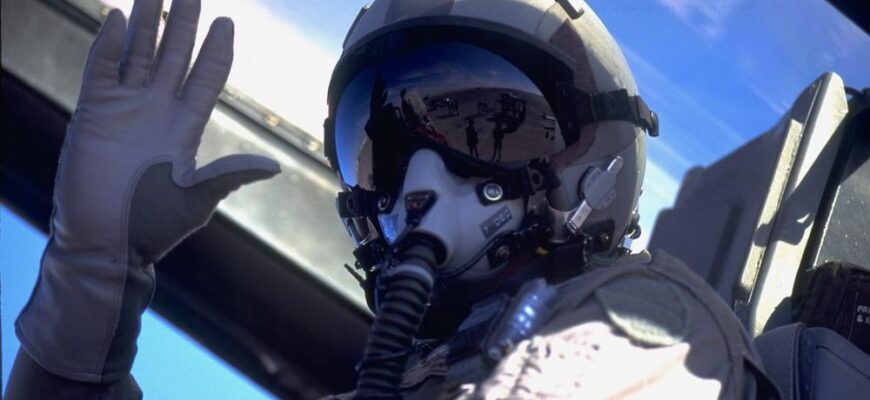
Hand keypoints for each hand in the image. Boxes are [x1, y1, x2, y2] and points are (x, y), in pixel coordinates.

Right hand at [16, 0, 279, 382]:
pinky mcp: (93, 113)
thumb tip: (273, 166)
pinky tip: (119, 18)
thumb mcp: (197, 199)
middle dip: (182, 22)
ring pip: (139, 53)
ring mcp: (125, 109)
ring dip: (147, 22)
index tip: (227, 22)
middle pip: (174, 54)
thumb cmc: (155, 226)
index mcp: (186, 126)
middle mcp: (158, 110)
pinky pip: (102, 69)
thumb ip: (230, 174)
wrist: (106, 242)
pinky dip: (109, 45)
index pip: (206, 77)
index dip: (217, 49)